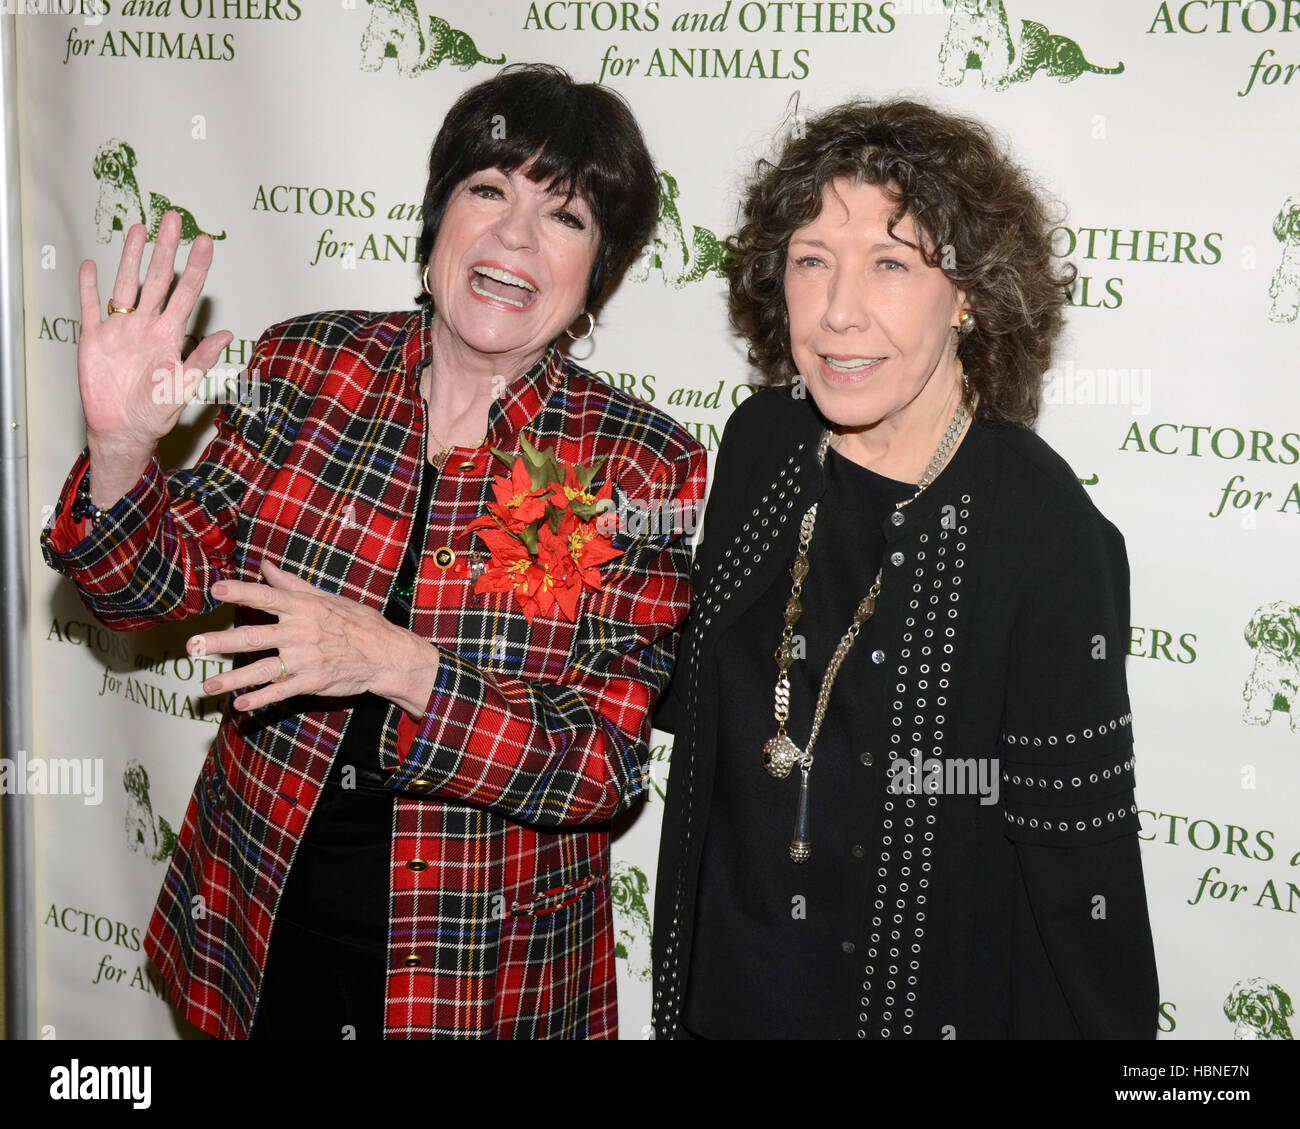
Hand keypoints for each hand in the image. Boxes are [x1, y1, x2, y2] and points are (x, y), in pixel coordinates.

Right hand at [78, 211, 231, 465]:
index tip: (206, 241)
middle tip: (173, 217)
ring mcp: (120, 329)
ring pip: (126, 284)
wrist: (122, 430)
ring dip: (131, 256)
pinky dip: (90, 287)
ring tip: (139, 228)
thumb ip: (201, 359)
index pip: (186, 293)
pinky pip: (91, 307)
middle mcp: (146, 325)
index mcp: (169, 335)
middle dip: (165, 248)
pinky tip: (92, 265)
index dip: (196, 267)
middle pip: (156, 278)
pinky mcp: (94, 338)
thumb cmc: (155, 414)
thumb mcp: (182, 386)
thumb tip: (227, 334)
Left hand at [189, 560, 440, 716]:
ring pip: (261, 669)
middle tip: (193, 646)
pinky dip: (259, 699)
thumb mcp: (326, 597)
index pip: (266, 596)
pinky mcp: (312, 681)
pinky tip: (239, 704)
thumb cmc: (357, 622)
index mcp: (303, 607)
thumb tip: (265, 564)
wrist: (386, 654)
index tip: (216, 589)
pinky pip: (280, 691)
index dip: (241, 591)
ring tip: (207, 685)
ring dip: (232, 678)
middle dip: (221, 642)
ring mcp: (305, 659)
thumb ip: (291, 583)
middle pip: (253, 636)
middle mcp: (300, 632)